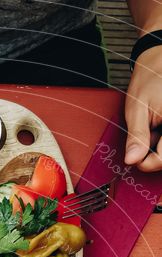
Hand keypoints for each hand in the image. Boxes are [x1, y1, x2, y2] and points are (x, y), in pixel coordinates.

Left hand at [125, 45, 161, 170]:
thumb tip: (132, 159)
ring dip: (160, 146)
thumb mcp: (136, 108)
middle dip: (155, 154)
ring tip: (153, 129)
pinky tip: (159, 128)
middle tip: (144, 140)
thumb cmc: (149, 77)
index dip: (149, 163)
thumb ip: (137, 136)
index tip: (136, 158)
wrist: (160, 59)